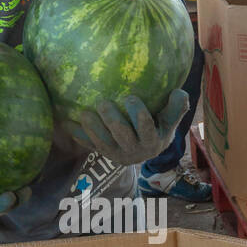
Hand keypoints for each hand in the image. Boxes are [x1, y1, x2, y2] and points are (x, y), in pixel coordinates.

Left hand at [67, 90, 188, 165]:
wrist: (148, 150)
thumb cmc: (160, 126)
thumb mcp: (171, 120)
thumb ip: (177, 107)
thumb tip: (179, 92)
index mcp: (153, 140)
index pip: (146, 128)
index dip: (138, 114)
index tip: (130, 97)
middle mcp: (135, 150)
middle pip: (122, 136)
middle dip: (112, 120)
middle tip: (103, 103)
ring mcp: (118, 154)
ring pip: (104, 143)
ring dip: (93, 129)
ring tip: (84, 113)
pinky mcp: (105, 154)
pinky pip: (91, 146)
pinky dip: (79, 137)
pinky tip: (68, 124)